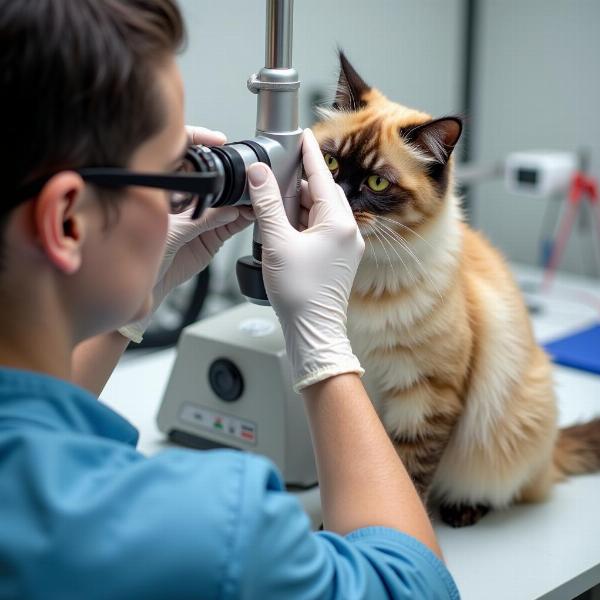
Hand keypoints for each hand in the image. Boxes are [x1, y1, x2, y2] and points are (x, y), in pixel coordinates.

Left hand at [119, 126, 254, 342]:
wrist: (143, 290)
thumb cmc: (136, 257)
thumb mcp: (170, 234)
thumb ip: (202, 221)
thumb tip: (229, 209)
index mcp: (163, 187)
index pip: (182, 153)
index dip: (200, 141)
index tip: (219, 141)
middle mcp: (182, 200)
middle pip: (210, 177)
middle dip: (228, 174)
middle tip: (245, 173)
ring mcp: (198, 219)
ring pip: (224, 201)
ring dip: (241, 198)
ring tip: (255, 195)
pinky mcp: (211, 238)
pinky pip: (231, 223)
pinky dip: (244, 217)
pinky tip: (252, 212)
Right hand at [247, 128, 364, 391]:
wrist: (313, 332)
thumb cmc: (300, 294)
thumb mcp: (276, 242)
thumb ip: (267, 204)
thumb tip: (258, 173)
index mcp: (339, 223)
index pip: (322, 176)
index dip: (309, 153)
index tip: (302, 135)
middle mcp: (349, 232)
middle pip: (322, 193)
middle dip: (300, 180)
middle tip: (278, 169)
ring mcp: (346, 247)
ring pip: (321, 212)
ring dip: (300, 203)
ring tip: (277, 198)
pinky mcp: (339, 259)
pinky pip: (322, 229)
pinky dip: (304, 221)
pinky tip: (287, 223)